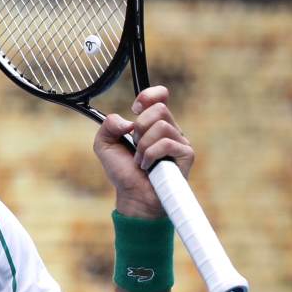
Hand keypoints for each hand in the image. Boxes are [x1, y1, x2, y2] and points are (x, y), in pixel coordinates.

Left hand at [93, 86, 193, 218]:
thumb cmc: (123, 172)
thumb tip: (126, 121)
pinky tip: (147, 166)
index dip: (149, 95)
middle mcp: (168, 129)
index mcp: (152, 123)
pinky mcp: (186, 155)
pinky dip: (151, 155)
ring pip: (162, 126)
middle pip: (159, 108)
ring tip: (140, 160)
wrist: (133, 196)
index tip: (134, 107)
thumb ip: (108, 126)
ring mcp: (179, 141)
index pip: (160, 96)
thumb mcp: (104, 145)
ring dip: (143, 145)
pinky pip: (167, 143)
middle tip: (135, 144)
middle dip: (140, 127)